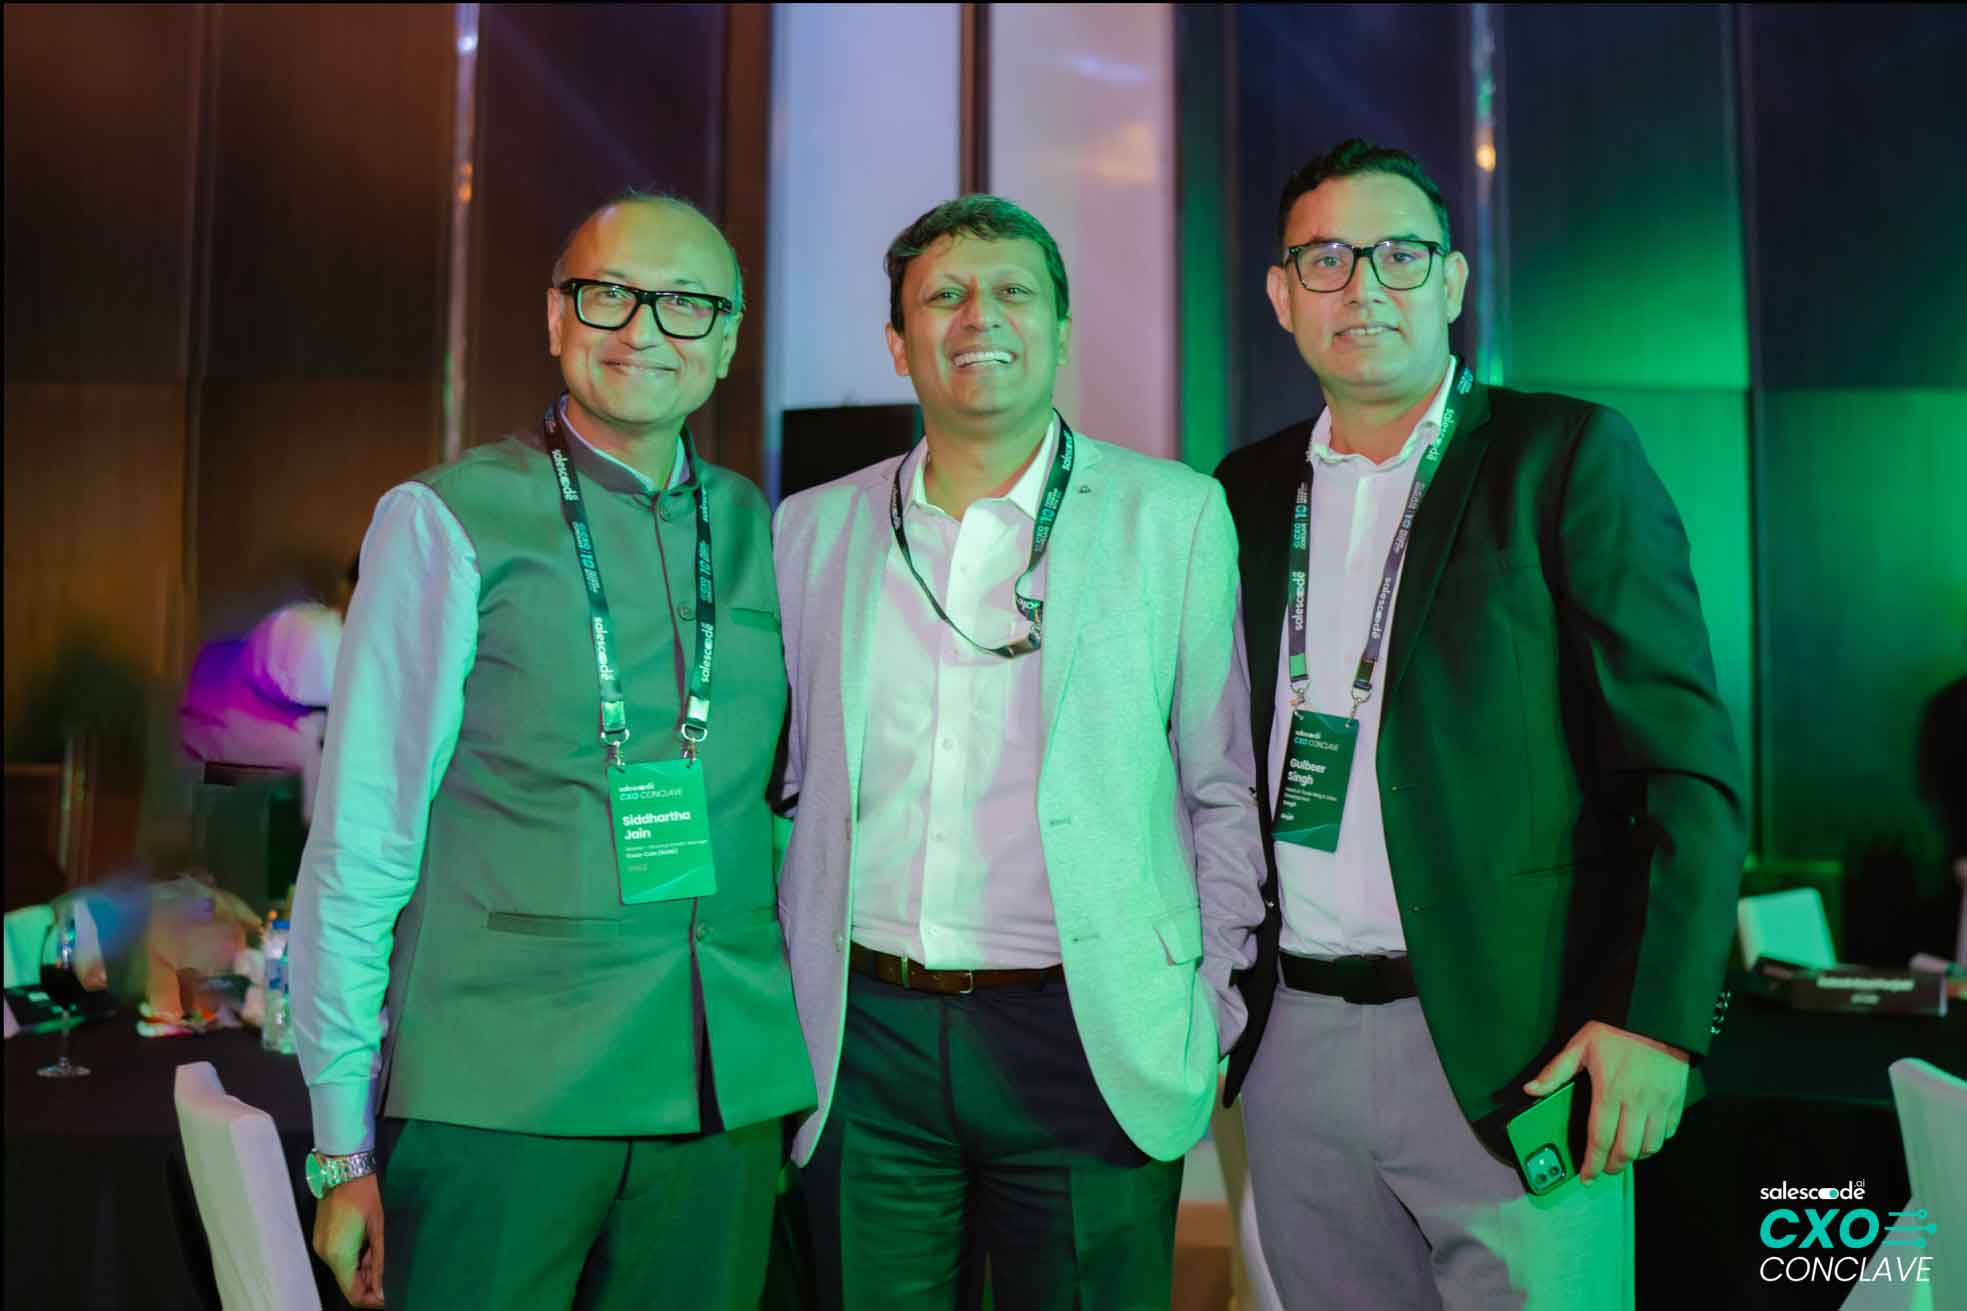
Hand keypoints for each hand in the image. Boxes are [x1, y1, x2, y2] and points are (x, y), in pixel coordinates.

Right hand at [312, 1171, 384, 1306]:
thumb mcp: (379, 1229)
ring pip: (344, 1269)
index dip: (372, 1299)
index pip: (352, 1293)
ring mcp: (321, 1245)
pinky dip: (355, 1256)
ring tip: (380, 1247)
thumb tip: (384, 1289)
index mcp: (338, 1255)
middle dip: (370, 1280)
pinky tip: (369, 1241)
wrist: (343, 1168)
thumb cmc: (365, 1195)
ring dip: (363, 1266)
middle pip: (348, 1282)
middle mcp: (325, 1254)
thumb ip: (380, 1262)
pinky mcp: (322, 1237)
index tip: (389, 1294)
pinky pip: (339, 1256)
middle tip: (389, 1265)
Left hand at [1525, 1020, 1688, 1182]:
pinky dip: (1656, 1141)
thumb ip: (1556, 1072)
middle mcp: (1637, 1102)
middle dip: (1612, 1165)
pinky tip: (1644, 1137)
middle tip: (1602, 1168)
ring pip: (1651, 1146)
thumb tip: (1531, 1090)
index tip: (1586, 1177)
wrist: (1655, 1014)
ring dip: (1635, 1157)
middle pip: (1626, 1149)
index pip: (1600, 1138)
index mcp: (1610, 1091)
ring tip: (1621, 1155)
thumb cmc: (1615, 1030)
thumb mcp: (1580, 1045)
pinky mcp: (1678, 1100)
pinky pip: (1669, 1132)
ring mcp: (1661, 1103)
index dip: (1592, 1162)